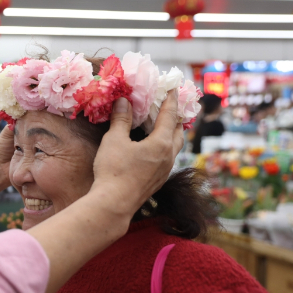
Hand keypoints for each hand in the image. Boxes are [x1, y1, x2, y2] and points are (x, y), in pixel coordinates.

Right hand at [91, 90, 183, 215]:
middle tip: (171, 108)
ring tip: (164, 127)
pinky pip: (167, 158)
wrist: (114, 203)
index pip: (170, 116)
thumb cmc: (114, 169)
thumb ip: (121, 120)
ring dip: (171, 134)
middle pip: (178, 133)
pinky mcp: (157, 181)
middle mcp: (168, 157)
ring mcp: (164, 171)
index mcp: (161, 143)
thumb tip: (124, 101)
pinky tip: (153, 149)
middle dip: (176, 118)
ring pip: (174, 148)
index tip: (174, 88)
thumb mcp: (114, 140)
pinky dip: (164, 147)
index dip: (171, 100)